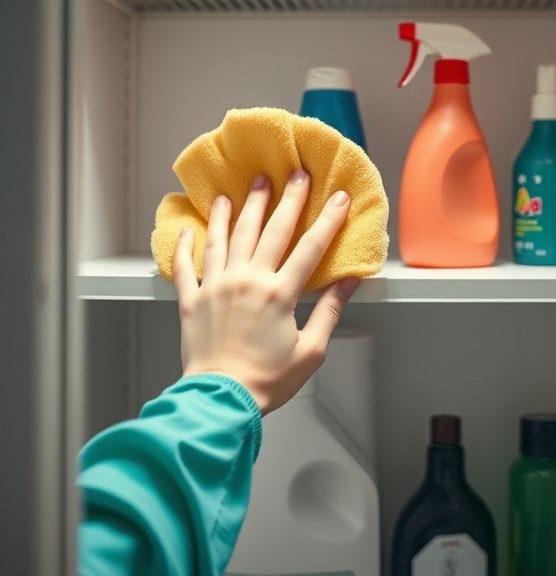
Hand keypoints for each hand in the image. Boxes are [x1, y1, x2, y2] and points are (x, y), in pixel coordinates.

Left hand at [172, 169, 359, 414]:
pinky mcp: (192, 300)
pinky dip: (185, 245)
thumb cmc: (266, 381)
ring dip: (238, 209)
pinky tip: (189, 228)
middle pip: (270, 230)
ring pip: (227, 237)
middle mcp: (247, 281)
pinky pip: (186, 265)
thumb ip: (329, 312)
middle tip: (293, 174)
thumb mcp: (310, 351)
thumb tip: (349, 284)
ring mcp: (216, 286)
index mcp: (278, 294)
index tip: (338, 197)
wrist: (219, 401)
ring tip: (246, 187)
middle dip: (286, 199)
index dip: (328, 220)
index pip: (310, 248)